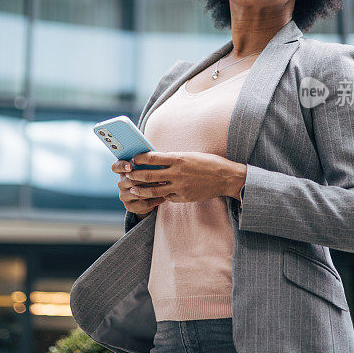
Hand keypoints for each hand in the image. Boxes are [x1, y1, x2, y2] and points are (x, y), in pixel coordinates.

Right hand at [111, 160, 166, 216]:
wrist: (148, 198)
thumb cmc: (150, 177)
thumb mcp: (148, 168)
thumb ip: (148, 163)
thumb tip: (156, 155)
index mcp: (123, 171)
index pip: (116, 166)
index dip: (122, 166)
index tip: (130, 166)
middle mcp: (121, 183)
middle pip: (129, 180)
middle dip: (145, 178)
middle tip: (159, 177)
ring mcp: (124, 195)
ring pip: (136, 192)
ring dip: (151, 189)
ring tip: (164, 186)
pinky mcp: (129, 206)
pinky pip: (142, 203)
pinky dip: (154, 200)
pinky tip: (164, 197)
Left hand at [124, 152, 245, 202]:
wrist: (226, 178)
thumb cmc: (208, 163)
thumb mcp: (189, 155)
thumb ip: (173, 159)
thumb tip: (156, 159)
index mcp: (178, 158)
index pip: (152, 157)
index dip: (139, 158)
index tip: (133, 159)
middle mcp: (177, 173)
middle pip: (148, 175)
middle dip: (135, 175)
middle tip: (127, 175)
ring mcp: (180, 187)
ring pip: (154, 190)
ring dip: (141, 190)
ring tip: (133, 189)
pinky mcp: (183, 197)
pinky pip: (167, 197)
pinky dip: (159, 196)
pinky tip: (154, 195)